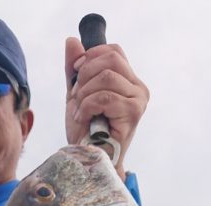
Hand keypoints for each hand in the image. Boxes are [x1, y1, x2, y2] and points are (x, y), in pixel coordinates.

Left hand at [65, 37, 149, 178]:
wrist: (88, 159)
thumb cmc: (85, 132)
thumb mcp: (76, 95)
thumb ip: (75, 70)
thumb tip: (72, 41)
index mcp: (128, 82)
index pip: (113, 51)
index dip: (90, 57)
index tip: (76, 73)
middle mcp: (138, 89)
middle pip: (110, 59)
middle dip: (85, 75)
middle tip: (77, 97)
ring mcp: (138, 100)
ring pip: (106, 77)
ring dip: (85, 94)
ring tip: (81, 112)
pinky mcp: (133, 113)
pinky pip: (105, 97)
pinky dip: (88, 106)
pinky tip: (84, 119)